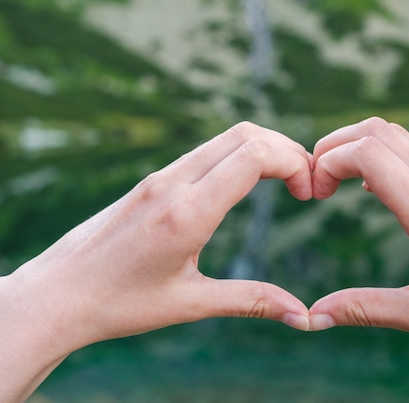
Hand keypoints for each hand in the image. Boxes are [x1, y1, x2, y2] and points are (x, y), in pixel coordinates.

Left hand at [1, 122, 311, 401]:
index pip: (254, 155)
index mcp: (187, 212)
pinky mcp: (153, 180)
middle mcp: (173, 183)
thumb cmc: (119, 304)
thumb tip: (303, 317)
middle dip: (287, 150)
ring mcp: (160, 177)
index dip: (294, 163)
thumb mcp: (191, 304)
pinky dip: (238, 156)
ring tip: (286, 180)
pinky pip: (205, 151)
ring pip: (225, 138)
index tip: (309, 193)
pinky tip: (247, 184)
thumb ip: (252, 301)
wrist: (57, 293)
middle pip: (245, 134)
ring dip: (263, 149)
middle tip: (307, 184)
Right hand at [308, 117, 408, 401]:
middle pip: (378, 130)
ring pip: (397, 135)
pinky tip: (371, 188)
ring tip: (333, 182)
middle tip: (314, 184)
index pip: (370, 154)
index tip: (313, 194)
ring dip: (358, 146)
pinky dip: (382, 155)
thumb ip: (365, 309)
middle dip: (334, 146)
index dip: (328, 162)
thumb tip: (312, 317)